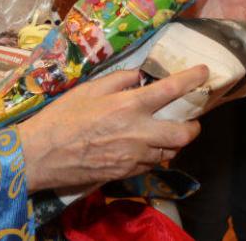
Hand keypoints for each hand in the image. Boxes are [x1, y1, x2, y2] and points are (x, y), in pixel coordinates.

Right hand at [16, 65, 207, 191]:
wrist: (40, 155)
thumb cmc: (62, 117)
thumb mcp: (89, 89)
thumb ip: (119, 80)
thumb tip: (140, 76)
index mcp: (128, 106)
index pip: (171, 90)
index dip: (192, 79)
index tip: (204, 72)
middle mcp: (138, 133)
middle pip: (183, 133)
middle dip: (193, 126)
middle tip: (191, 119)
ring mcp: (133, 156)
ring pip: (170, 152)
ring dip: (175, 142)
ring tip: (168, 132)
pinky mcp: (126, 173)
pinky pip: (151, 164)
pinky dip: (156, 154)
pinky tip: (147, 146)